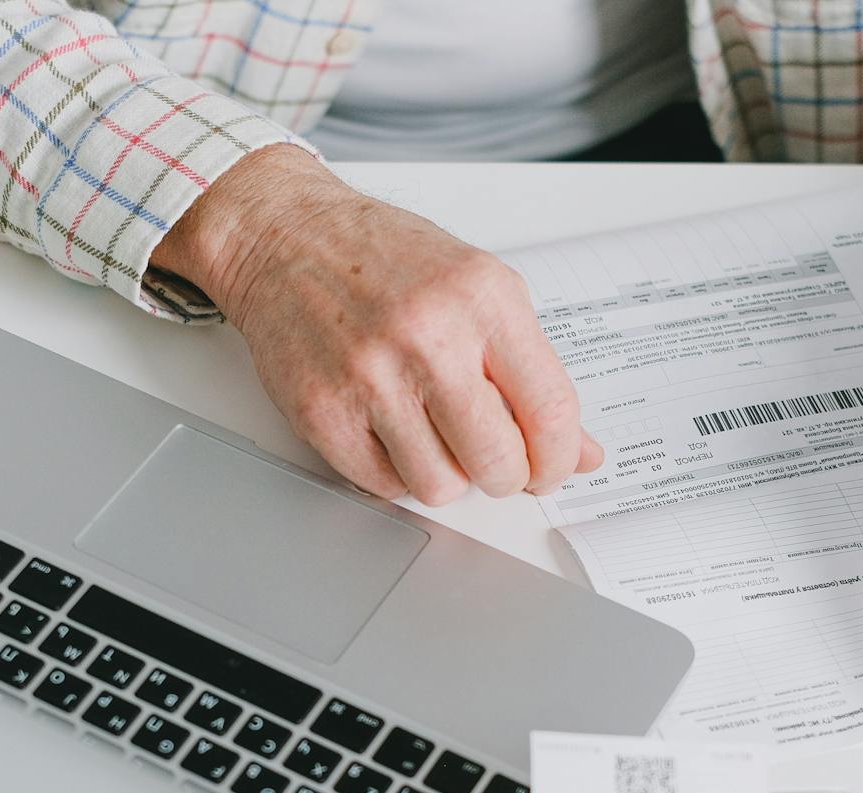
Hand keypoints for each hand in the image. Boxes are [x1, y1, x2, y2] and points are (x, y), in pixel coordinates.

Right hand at [151, 145, 601, 504]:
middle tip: (493, 463)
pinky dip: (396, 474)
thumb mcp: (477, 289)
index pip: (549, 411)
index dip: (557, 459)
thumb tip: (579, 451)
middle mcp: (428, 336)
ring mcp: (370, 376)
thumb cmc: (382, 259)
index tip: (549, 468)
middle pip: (497, 462)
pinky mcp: (322, 411)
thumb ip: (531, 369)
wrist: (284, 236)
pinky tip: (392, 436)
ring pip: (439, 487)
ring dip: (447, 477)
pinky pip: (383, 485)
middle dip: (505, 477)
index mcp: (483, 299)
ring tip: (435, 440)